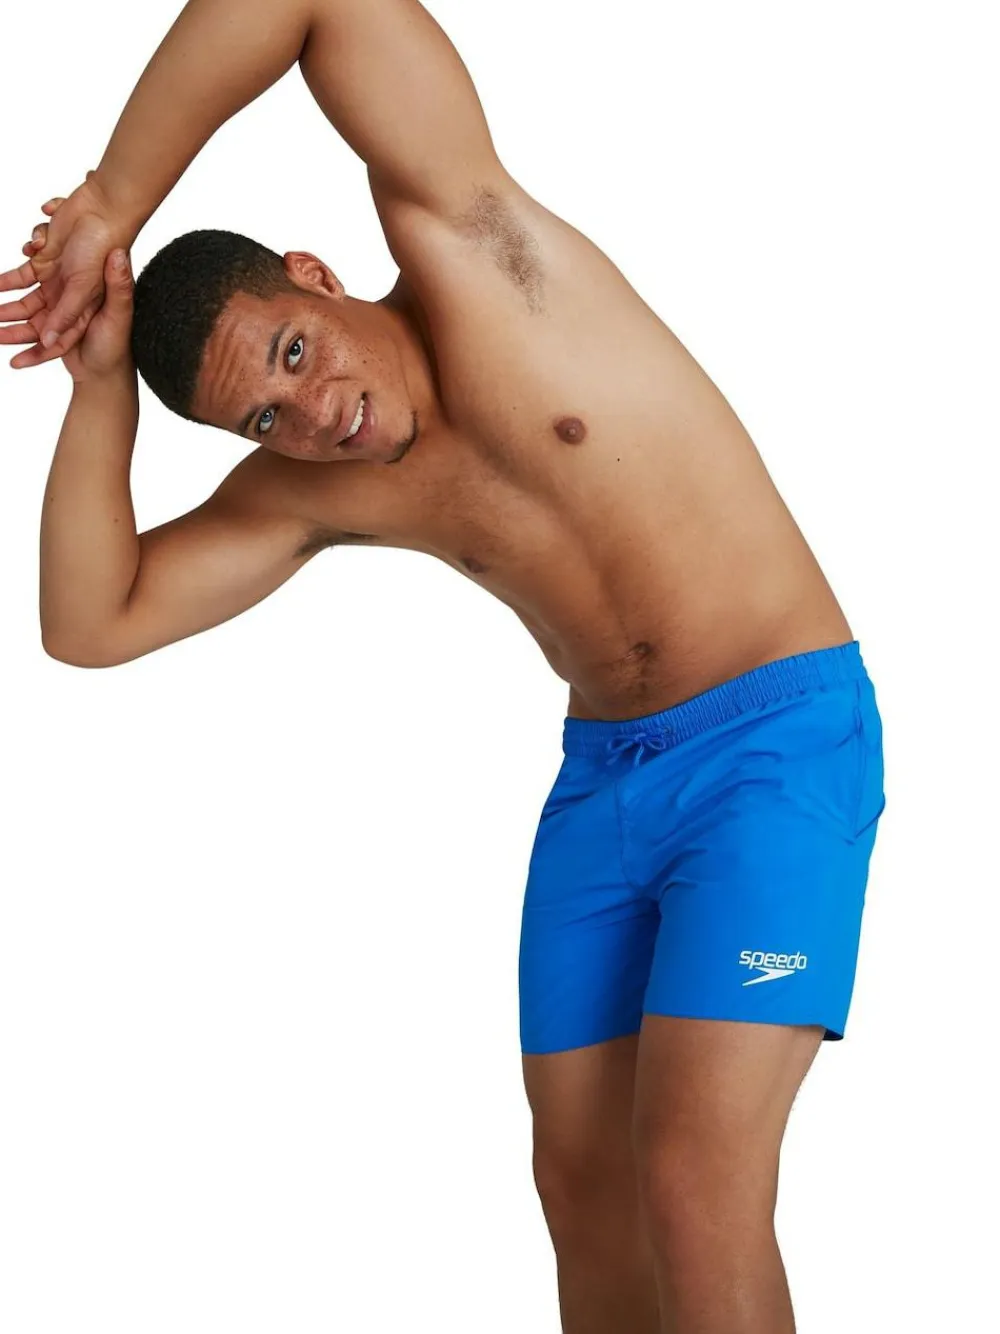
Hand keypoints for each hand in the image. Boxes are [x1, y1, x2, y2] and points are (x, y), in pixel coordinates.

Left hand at [0, 172, 131, 368]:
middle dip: (15, 330)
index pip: (56, 338)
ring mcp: (56, 280)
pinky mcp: (45, 260)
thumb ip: (65, 315)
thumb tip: (46, 340)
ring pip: (26, 301)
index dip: (38, 352)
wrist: (103, 211)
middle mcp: (68, 298)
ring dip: (7, 307)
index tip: (16, 361)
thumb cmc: (103, 250)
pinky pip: (21, 275)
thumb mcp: (83, 289)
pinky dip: (7, 281)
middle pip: (37, 322)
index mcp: (81, 309)